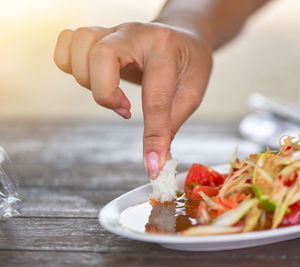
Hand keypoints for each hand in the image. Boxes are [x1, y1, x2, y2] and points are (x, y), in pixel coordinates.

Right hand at [54, 22, 212, 178]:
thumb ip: (171, 124)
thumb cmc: (190, 63)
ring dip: (87, 79)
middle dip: (106, 94)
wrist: (184, 35)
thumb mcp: (192, 92)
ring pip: (79, 46)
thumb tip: (155, 162)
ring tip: (112, 94)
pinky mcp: (99, 36)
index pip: (155, 97)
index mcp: (166, 48)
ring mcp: (114, 31)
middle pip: (101, 55)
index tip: (153, 167)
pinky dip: (70, 64)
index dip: (153, 137)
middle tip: (126, 110)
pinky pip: (67, 42)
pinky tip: (94, 79)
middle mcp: (136, 34)